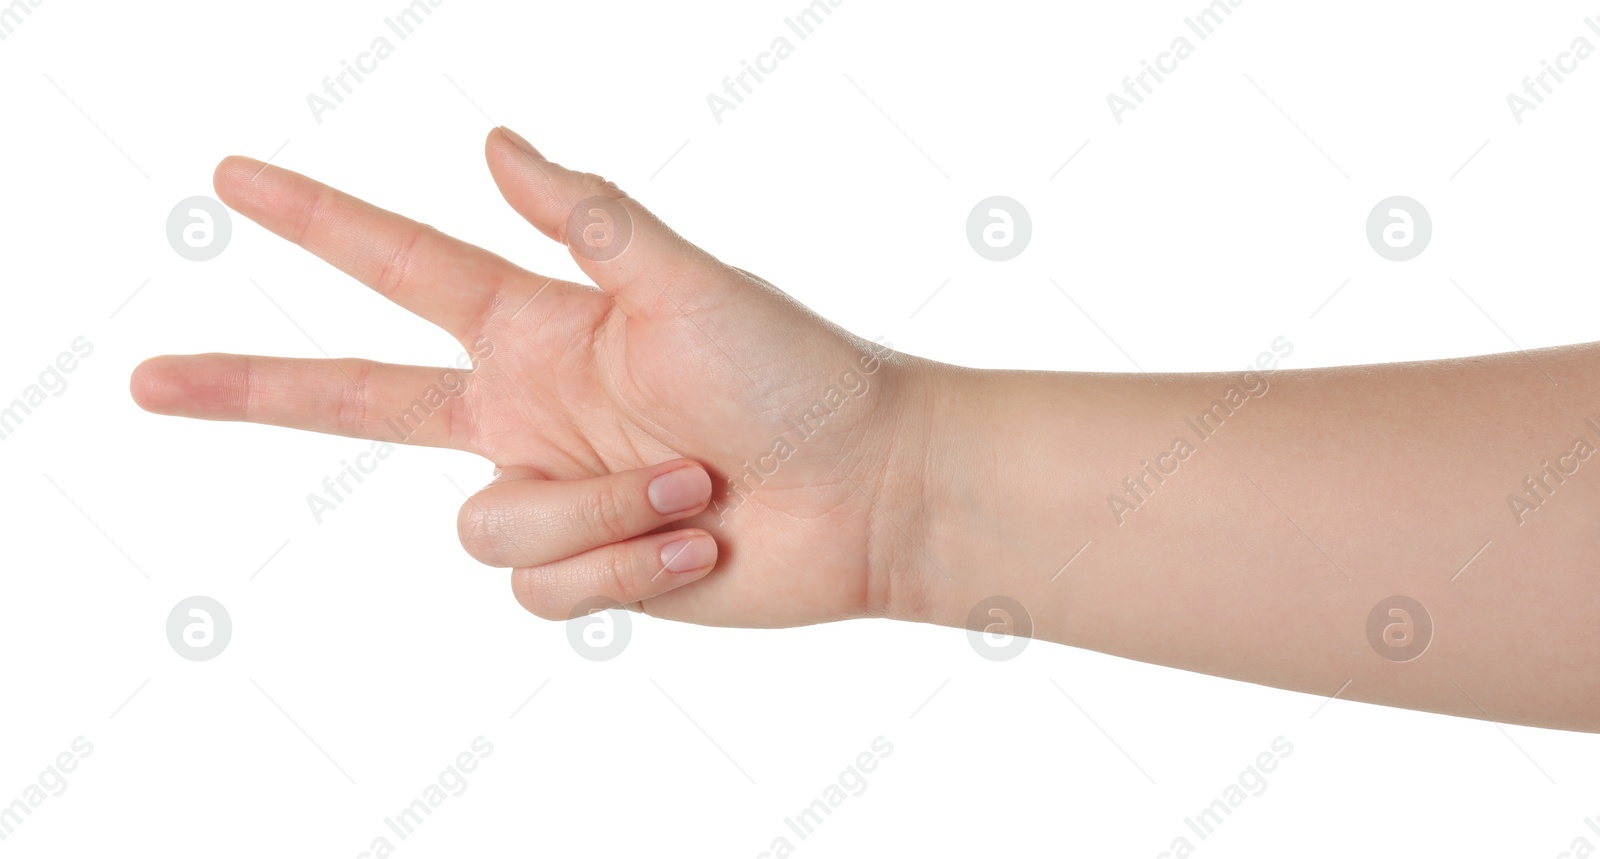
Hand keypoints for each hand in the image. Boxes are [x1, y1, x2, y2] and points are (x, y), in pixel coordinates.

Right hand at [132, 128, 937, 626]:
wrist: (866, 493)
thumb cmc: (795, 373)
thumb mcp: (686, 283)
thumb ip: (587, 220)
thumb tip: (487, 139)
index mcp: (539, 330)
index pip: (400, 268)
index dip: (317, 223)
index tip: (235, 179)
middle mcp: (528, 413)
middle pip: (356, 403)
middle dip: (252, 390)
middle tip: (147, 380)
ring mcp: (555, 495)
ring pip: (488, 528)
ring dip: (604, 512)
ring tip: (699, 481)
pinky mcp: (586, 573)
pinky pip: (548, 592)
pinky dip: (631, 566)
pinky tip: (702, 539)